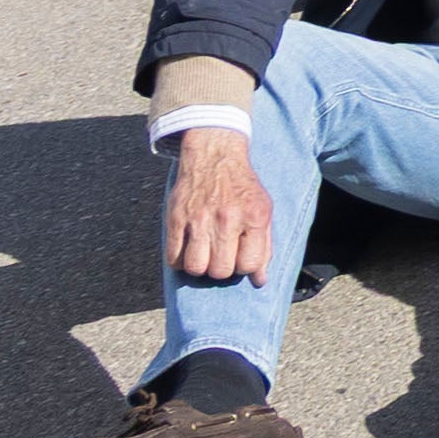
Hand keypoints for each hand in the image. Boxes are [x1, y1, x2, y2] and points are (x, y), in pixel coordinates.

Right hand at [163, 124, 272, 282]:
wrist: (214, 156)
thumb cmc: (242, 188)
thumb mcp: (263, 211)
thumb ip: (264, 247)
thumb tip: (259, 281)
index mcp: (254, 217)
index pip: (249, 265)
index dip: (244, 267)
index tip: (240, 257)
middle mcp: (227, 218)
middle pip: (221, 270)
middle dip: (222, 269)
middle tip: (221, 256)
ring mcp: (199, 219)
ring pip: (196, 268)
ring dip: (200, 267)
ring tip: (204, 255)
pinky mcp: (176, 218)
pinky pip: (173, 258)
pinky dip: (180, 261)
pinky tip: (188, 250)